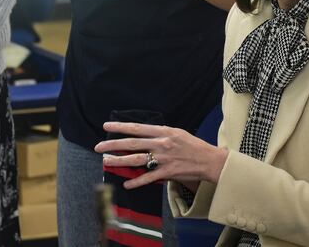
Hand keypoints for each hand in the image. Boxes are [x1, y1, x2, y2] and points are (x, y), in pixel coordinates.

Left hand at [94, 122, 228, 189]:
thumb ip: (161, 134)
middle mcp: (162, 144)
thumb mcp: (178, 133)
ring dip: (119, 161)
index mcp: (164, 132)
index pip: (138, 128)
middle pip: (133, 143)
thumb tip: (144, 135)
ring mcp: (164, 159)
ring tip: (106, 162)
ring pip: (137, 160)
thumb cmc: (194, 146)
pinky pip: (149, 178)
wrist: (209, 160)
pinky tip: (126, 184)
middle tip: (98, 147)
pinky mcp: (168, 172)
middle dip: (113, 145)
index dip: (121, 126)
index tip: (106, 126)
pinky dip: (137, 181)